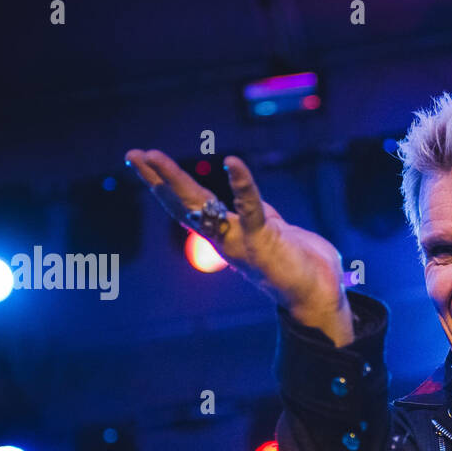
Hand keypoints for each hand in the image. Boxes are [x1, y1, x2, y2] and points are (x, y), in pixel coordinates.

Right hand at [124, 149, 351, 342]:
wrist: (319, 296)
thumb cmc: (300, 264)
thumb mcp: (272, 228)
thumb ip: (256, 213)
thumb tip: (247, 198)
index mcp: (226, 235)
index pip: (188, 206)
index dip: (165, 184)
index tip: (142, 160)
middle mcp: (226, 239)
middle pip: (184, 204)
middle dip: (157, 179)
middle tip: (132, 154)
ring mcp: (241, 241)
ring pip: (201, 207)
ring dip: (174, 180)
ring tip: (153, 156)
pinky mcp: (264, 241)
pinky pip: (250, 208)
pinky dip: (242, 184)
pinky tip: (232, 161)